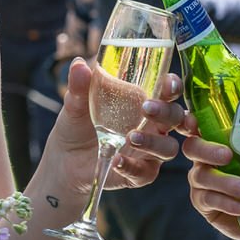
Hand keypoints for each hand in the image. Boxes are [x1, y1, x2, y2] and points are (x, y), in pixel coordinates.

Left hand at [46, 61, 183, 190]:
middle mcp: (153, 126)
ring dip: (153, 141)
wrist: (64, 161)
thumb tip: (79, 65)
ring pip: (168, 148)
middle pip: (175, 117)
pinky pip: (145, 173)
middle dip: (166, 112)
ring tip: (131, 137)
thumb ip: (79, 86)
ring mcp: (149, 151)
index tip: (169, 84)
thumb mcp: (75, 104)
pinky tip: (116, 159)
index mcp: (144, 102)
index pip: (168, 91)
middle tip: (146, 108)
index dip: (174, 86)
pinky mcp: (139, 174)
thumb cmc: (77, 126)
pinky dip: (132, 166)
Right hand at [181, 87, 239, 239]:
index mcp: (220, 138)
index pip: (196, 125)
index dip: (189, 121)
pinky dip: (226, 203)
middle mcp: (206, 157)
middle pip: (192, 147)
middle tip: (228, 156)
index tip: (194, 122)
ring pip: (201, 177)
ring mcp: (203, 181)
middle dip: (207, 151)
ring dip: (225, 183)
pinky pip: (208, 200)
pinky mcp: (206, 204)